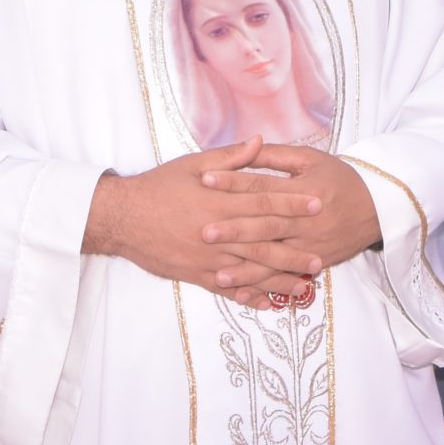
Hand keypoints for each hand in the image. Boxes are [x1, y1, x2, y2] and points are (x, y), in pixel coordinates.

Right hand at [84, 136, 323, 300]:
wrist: (123, 218)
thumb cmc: (158, 187)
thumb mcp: (193, 164)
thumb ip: (230, 158)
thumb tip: (259, 142)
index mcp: (219, 202)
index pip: (264, 203)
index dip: (292, 204)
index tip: (318, 205)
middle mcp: (217, 233)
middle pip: (263, 242)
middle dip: (294, 250)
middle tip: (321, 257)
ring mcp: (208, 258)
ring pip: (250, 270)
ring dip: (279, 279)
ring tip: (304, 286)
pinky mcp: (197, 275)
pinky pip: (228, 289)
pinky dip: (249, 296)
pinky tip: (268, 302)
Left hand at [199, 144, 381, 271]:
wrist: (378, 208)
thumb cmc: (340, 178)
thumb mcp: (311, 159)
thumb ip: (276, 156)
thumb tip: (247, 146)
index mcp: (303, 190)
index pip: (262, 187)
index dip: (233, 183)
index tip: (205, 180)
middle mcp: (306, 221)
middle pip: (265, 227)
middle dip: (234, 231)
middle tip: (204, 232)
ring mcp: (311, 246)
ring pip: (275, 259)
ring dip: (246, 270)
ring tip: (219, 274)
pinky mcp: (316, 263)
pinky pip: (286, 277)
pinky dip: (265, 287)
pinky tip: (244, 293)